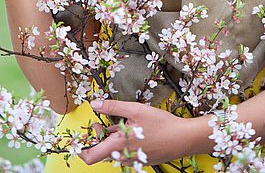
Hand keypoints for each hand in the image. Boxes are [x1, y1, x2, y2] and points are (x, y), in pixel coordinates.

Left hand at [79, 99, 203, 166]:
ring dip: (111, 138)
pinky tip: (131, 129)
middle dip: (98, 137)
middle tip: (102, 122)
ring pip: (113, 152)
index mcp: (119, 146)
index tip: (82, 135)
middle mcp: (123, 157)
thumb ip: (113, 107)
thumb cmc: (161, 124)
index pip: (90, 157)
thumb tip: (95, 103)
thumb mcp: (136, 109)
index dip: (81, 148)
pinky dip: (122, 142)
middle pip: (101, 152)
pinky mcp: (140, 160)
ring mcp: (132, 161)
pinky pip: (124, 152)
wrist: (183, 138)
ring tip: (119, 123)